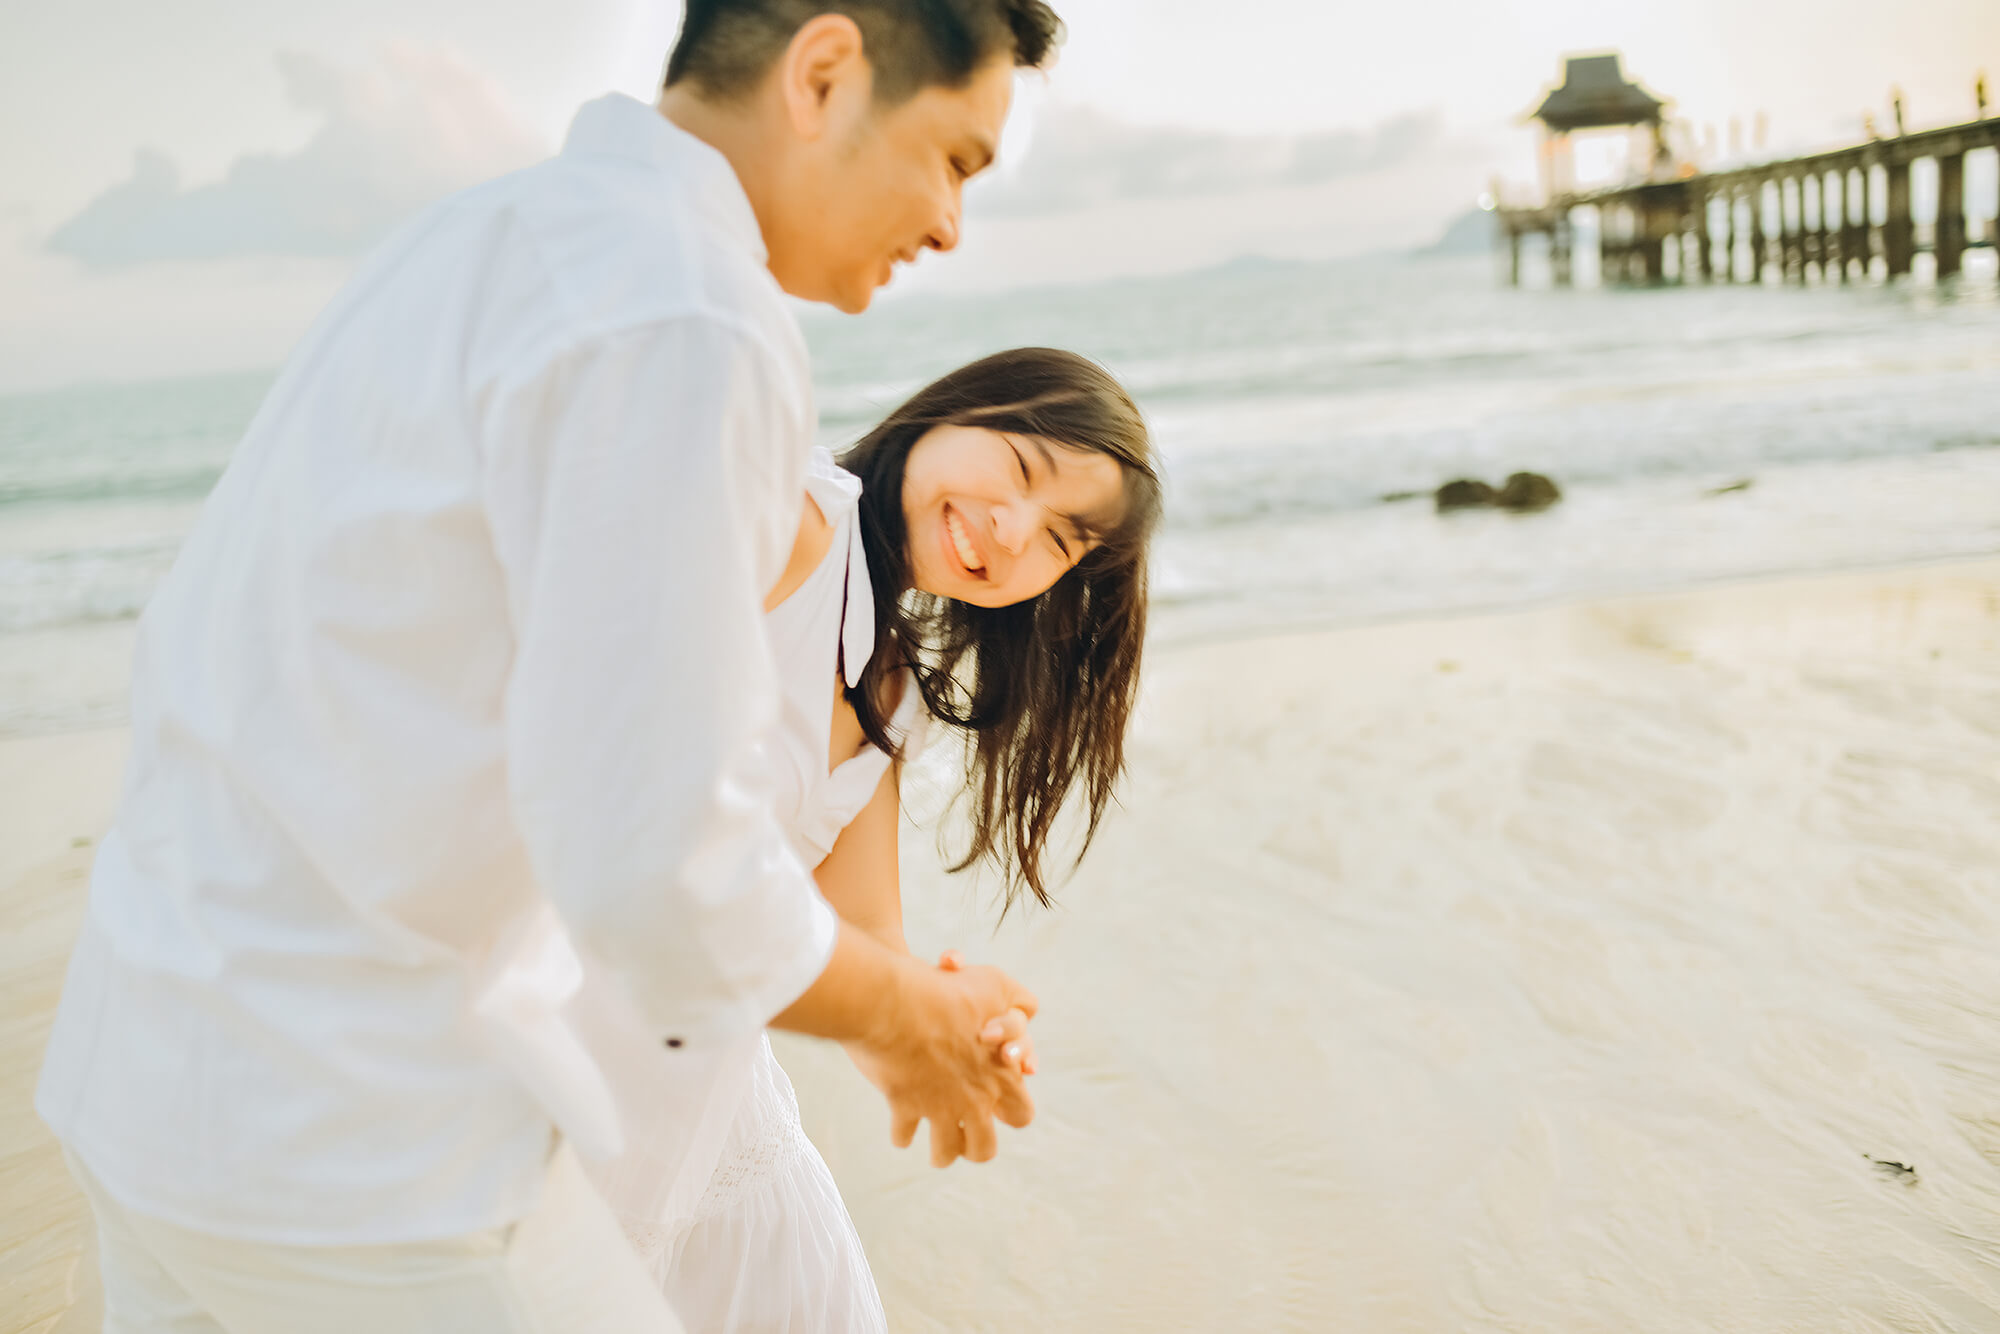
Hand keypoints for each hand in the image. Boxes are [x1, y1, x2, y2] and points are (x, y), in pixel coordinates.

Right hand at [847, 958, 1037, 1166]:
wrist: (894, 1001)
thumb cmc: (945, 991)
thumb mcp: (993, 984)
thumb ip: (1017, 1001)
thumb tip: (1027, 1010)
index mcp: (1001, 1077)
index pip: (1021, 1114)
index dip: (1010, 1113)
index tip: (996, 1110)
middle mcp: (974, 1099)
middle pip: (984, 1147)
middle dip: (975, 1148)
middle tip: (966, 1142)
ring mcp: (938, 1106)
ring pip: (944, 1152)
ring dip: (940, 1153)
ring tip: (936, 1152)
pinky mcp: (904, 1105)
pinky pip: (903, 1135)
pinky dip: (902, 1134)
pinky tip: (901, 1131)